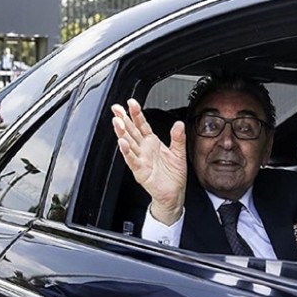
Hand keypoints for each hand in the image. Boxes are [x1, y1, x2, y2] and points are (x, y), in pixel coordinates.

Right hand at [111, 98, 187, 224]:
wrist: (174, 194)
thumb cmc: (174, 175)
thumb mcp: (179, 153)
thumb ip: (178, 138)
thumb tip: (178, 123)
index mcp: (152, 143)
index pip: (142, 125)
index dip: (136, 114)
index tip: (131, 103)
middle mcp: (144, 149)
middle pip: (131, 131)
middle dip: (123, 119)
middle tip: (116, 108)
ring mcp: (141, 160)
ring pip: (128, 144)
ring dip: (122, 133)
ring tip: (117, 122)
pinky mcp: (140, 171)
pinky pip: (132, 160)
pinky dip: (127, 152)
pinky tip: (122, 143)